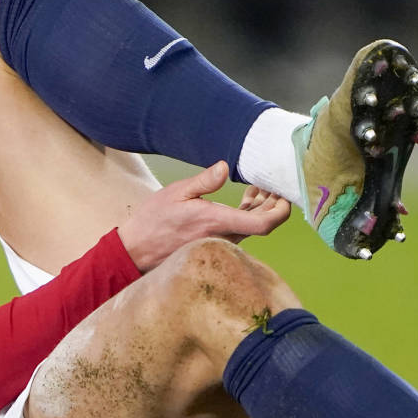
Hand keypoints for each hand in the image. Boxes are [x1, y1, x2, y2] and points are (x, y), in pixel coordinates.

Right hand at [118, 161, 290, 271]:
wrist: (136, 250)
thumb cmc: (153, 220)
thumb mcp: (176, 193)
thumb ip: (204, 181)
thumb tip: (225, 167)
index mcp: (217, 222)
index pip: (264, 223)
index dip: (281, 210)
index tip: (281, 192)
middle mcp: (224, 237)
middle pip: (265, 225)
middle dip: (273, 203)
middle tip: (269, 183)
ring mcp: (221, 243)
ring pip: (254, 228)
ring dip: (262, 208)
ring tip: (257, 188)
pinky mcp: (216, 244)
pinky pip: (242, 231)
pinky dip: (249, 215)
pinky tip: (245, 201)